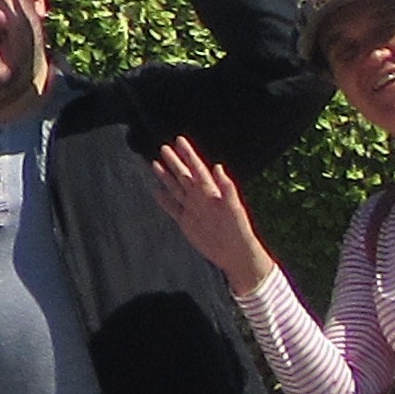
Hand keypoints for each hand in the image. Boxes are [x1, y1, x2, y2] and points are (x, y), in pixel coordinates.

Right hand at [144, 134, 278, 290]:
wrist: (235, 252)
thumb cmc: (239, 229)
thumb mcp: (234, 207)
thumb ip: (226, 187)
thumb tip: (218, 167)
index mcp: (210, 191)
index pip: (197, 168)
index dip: (188, 154)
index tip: (179, 140)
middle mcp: (200, 197)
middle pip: (183, 174)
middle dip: (174, 161)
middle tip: (164, 147)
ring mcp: (192, 208)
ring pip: (175, 188)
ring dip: (166, 176)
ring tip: (155, 163)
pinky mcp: (186, 222)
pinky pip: (172, 207)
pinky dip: (163, 199)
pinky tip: (155, 190)